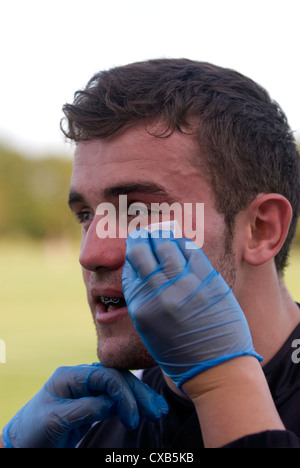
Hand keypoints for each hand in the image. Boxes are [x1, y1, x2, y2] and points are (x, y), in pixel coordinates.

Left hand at [2, 363, 167, 447]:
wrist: (21, 445)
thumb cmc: (34, 431)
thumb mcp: (58, 419)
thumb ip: (86, 408)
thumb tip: (114, 404)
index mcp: (70, 376)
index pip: (105, 376)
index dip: (123, 394)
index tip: (133, 418)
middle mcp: (80, 379)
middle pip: (116, 379)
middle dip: (138, 393)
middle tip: (158, 411)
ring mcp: (86, 391)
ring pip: (118, 388)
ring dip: (138, 398)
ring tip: (157, 411)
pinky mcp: (90, 404)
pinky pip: (114, 400)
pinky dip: (129, 405)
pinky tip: (141, 411)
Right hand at [122, 230, 261, 388]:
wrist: (215, 367)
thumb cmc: (181, 352)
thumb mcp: (150, 330)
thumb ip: (143, 300)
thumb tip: (139, 272)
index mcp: (142, 309)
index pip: (130, 271)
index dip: (131, 254)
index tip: (134, 246)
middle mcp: (160, 294)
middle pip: (143, 253)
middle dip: (141, 239)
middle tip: (143, 233)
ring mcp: (185, 286)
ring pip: (167, 247)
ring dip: (162, 236)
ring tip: (161, 231)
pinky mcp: (208, 281)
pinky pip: (192, 252)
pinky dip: (183, 243)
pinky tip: (181, 242)